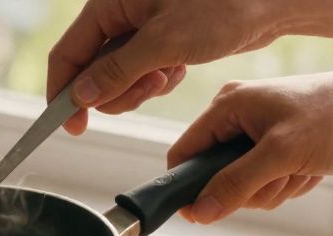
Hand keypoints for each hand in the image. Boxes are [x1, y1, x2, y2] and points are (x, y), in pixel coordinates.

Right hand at [47, 0, 332, 133]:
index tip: (72, 126)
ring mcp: (140, 29)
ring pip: (117, 78)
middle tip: (146, 90)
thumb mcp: (164, 43)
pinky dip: (158, 82)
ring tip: (167, 77)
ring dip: (138, 89)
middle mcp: (119, 15)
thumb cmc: (222, 5)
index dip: (63, 93)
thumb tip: (81, 97)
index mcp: (109, 4)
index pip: (67, 55)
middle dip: (115, 91)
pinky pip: (141, 75)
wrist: (270, 1)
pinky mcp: (161, 41)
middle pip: (91, 71)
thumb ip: (117, 72)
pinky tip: (180, 70)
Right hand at [169, 70, 332, 223]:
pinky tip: (308, 169)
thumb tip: (199, 212)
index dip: (187, 187)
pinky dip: (288, 184)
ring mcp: (256, 134)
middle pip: (215, 177)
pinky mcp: (275, 148)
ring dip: (274, 188)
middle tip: (280, 176)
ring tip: (301, 168)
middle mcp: (236, 118)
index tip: (200, 215)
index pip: (184, 154)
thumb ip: (237, 183)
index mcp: (227, 106)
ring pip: (243, 186)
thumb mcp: (281, 153)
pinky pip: (265, 183)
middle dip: (250, 188)